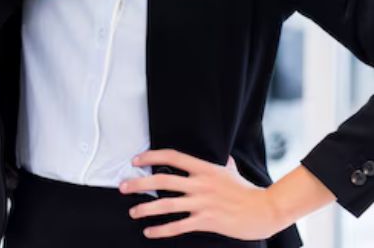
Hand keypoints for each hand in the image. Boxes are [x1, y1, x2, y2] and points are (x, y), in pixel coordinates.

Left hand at [118, 148, 281, 240]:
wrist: (265, 210)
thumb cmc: (247, 190)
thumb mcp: (232, 171)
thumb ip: (223, 164)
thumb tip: (225, 158)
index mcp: (204, 168)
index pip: (172, 157)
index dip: (151, 156)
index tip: (136, 160)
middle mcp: (200, 183)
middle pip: (163, 180)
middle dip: (139, 184)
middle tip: (123, 186)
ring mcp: (202, 203)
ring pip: (167, 205)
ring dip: (146, 208)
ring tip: (132, 211)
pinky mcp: (206, 221)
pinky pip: (179, 226)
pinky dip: (162, 230)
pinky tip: (149, 232)